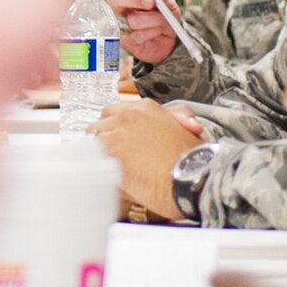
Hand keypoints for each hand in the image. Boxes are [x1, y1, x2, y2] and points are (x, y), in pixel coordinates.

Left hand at [89, 98, 202, 219]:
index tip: (115, 139)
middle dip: (103, 138)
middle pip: (101, 123)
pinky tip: (105, 175)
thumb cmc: (194, 161)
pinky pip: (92, 156)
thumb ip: (172, 121)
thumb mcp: (186, 131)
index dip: (114, 128)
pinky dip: (96, 165)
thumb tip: (167, 122)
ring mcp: (119, 132)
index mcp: (147, 108)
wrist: (193, 178)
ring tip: (108, 167)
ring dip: (99, 153)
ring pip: (93, 139)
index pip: (115, 112)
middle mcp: (130, 116)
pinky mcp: (113, 151)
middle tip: (110, 154)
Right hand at [107, 0, 177, 65]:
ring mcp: (120, 23)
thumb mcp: (167, 2)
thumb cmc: (164, 16)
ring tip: (163, 21)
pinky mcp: (124, 40)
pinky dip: (152, 32)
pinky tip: (158, 31)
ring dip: (153, 20)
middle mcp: (120, 5)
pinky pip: (137, 36)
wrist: (169, 40)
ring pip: (132, 19)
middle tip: (151, 3)